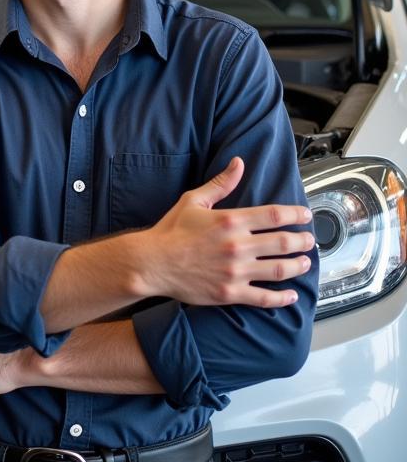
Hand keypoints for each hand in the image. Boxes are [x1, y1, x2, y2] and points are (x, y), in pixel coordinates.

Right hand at [141, 157, 314, 307]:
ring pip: (280, 269)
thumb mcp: (193, 201)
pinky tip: (291, 295)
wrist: (152, 262)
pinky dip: (282, 298)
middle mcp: (237, 246)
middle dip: (302, 241)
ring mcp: (236, 271)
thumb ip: (220, 184)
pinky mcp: (230, 292)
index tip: (305, 215)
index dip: (295, 214)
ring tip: (304, 262)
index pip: (274, 215)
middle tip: (309, 240)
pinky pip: (264, 297)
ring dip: (298, 265)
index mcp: (230, 221)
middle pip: (283, 243)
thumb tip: (238, 163)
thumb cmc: (171, 231)